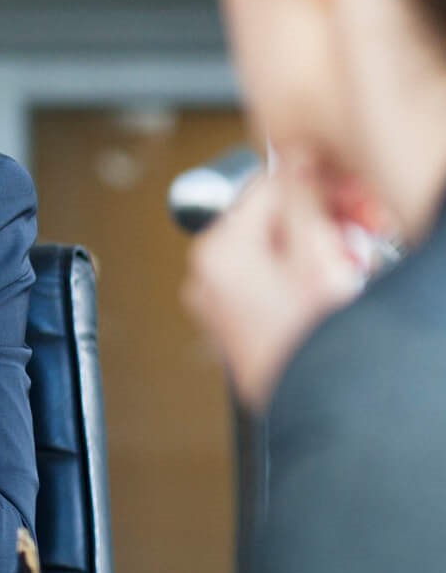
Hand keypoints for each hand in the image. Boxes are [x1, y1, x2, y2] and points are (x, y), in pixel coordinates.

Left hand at [181, 156, 362, 410]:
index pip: (269, 186)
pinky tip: (335, 291)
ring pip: (278, 251)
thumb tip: (295, 160)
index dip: (320, 186)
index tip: (354, 199)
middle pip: (272, 219)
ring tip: (352, 271)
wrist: (320, 412)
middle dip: (324, 222)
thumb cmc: (313, 346)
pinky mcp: (238, 326)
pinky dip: (305, 278)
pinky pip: (272, 283)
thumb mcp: (317, 256)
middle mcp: (208, 275)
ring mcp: (219, 304)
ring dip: (321, 250)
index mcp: (218, 251)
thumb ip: (302, 200)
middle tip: (363, 236)